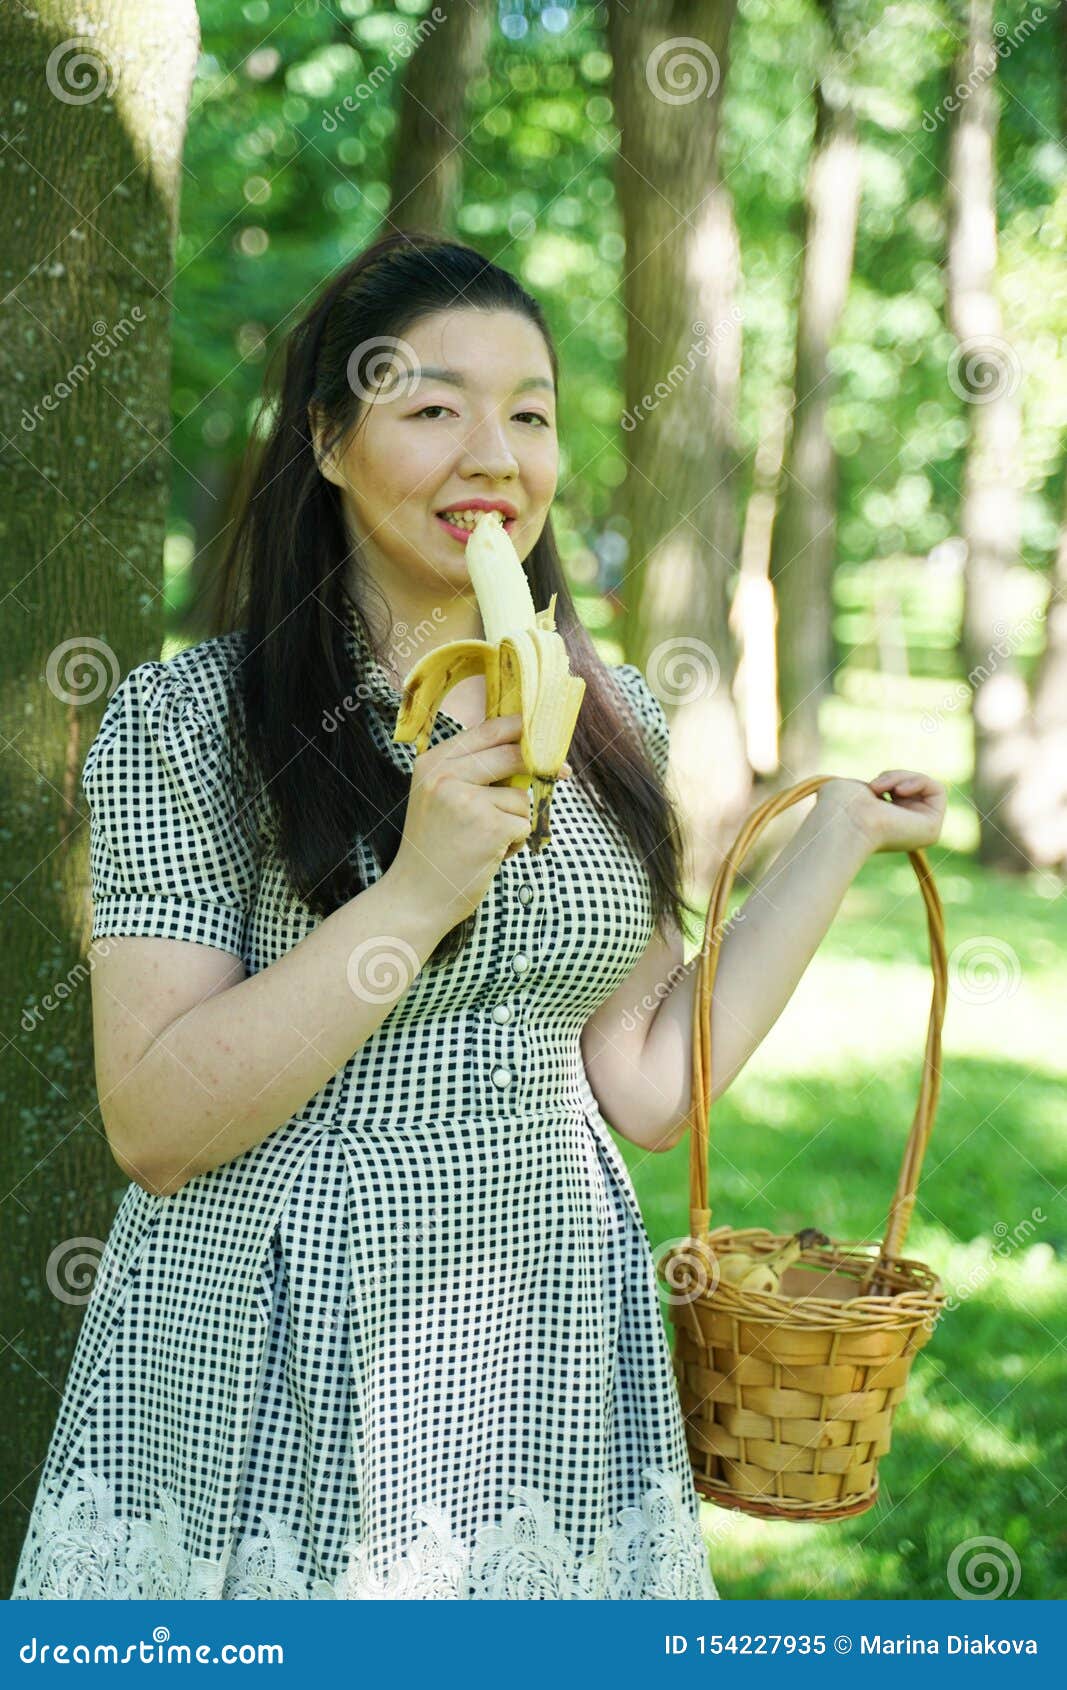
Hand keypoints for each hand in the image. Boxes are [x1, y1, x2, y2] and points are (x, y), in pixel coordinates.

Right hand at [391, 713, 554, 930]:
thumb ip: (472, 772)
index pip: (487, 730)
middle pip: (513, 754)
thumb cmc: (435, 850)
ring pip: (521, 797)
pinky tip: (490, 856)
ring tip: (486, 841)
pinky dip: (516, 843)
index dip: (521, 727)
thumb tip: (530, 753)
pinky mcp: (490, 827)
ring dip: (515, 821)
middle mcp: (446, 776)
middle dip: (540, 766)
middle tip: (563, 772)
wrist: (415, 897)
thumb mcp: (439, 798)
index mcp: (433, 763)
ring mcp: (467, 801)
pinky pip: (524, 824)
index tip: (546, 730)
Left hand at [814, 770, 946, 855]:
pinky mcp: (932, 829)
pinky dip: (918, 780)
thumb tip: (883, 791)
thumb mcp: (856, 787)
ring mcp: (919, 832)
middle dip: (894, 777)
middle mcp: (904, 831)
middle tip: (874, 786)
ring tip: (880, 788)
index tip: (870, 785)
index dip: (889, 779)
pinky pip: (937, 789)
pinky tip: (898, 791)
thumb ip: (873, 787)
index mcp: (886, 825)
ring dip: (901, 777)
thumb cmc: (841, 805)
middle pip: (913, 787)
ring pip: (924, 786)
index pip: (900, 789)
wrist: (845, 819)